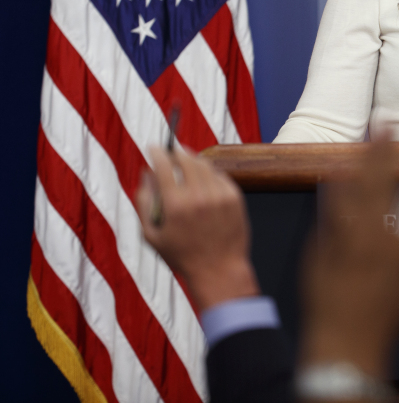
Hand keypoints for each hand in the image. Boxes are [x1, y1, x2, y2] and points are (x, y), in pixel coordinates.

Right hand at [136, 146, 258, 312]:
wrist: (219, 269)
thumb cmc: (181, 255)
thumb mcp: (152, 235)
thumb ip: (144, 203)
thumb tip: (145, 174)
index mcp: (175, 205)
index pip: (164, 165)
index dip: (157, 152)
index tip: (154, 147)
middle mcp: (198, 196)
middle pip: (186, 159)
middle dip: (176, 151)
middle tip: (171, 151)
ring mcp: (219, 195)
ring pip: (205, 165)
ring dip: (193, 159)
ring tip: (186, 162)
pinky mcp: (234, 198)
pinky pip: (220, 176)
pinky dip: (209, 173)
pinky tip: (203, 178)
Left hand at [299, 137, 398, 379]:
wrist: (343, 343)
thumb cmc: (382, 320)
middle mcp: (372, 239)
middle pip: (381, 183)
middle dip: (386, 149)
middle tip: (388, 121)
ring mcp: (344, 241)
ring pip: (353, 192)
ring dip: (360, 162)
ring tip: (364, 137)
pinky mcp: (322, 247)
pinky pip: (329, 212)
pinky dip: (334, 191)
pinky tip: (336, 173)